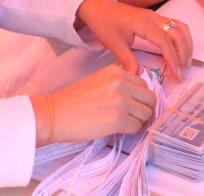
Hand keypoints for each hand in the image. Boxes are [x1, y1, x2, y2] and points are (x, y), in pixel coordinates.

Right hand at [32, 65, 155, 144]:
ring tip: (123, 123)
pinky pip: (136, 127)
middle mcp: (121, 83)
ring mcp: (121, 101)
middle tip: (134, 117)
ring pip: (146, 114)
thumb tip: (138, 95)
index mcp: (117, 71)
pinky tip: (117, 129)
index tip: (133, 105)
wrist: (54, 114)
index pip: (144, 84)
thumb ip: (119, 82)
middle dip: (144, 109)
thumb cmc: (73, 100)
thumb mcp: (99, 80)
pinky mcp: (118, 120)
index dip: (140, 97)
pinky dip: (130, 131)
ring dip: (138, 121)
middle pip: (150, 98)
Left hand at [75, 0, 191, 81]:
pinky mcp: (156, 17)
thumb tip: (137, 77)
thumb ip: (127, 60)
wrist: (99, 7)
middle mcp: (153, 17)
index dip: (172, 58)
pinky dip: (182, 38)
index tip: (176, 74)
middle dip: (183, 54)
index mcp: (142, 23)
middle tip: (182, 72)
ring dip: (186, 45)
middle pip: (178, 34)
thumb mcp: (113, 44)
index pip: (165, 41)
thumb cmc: (104, 23)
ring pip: (181, 27)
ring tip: (184, 62)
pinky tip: (180, 49)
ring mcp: (156, 16)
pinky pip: (176, 25)